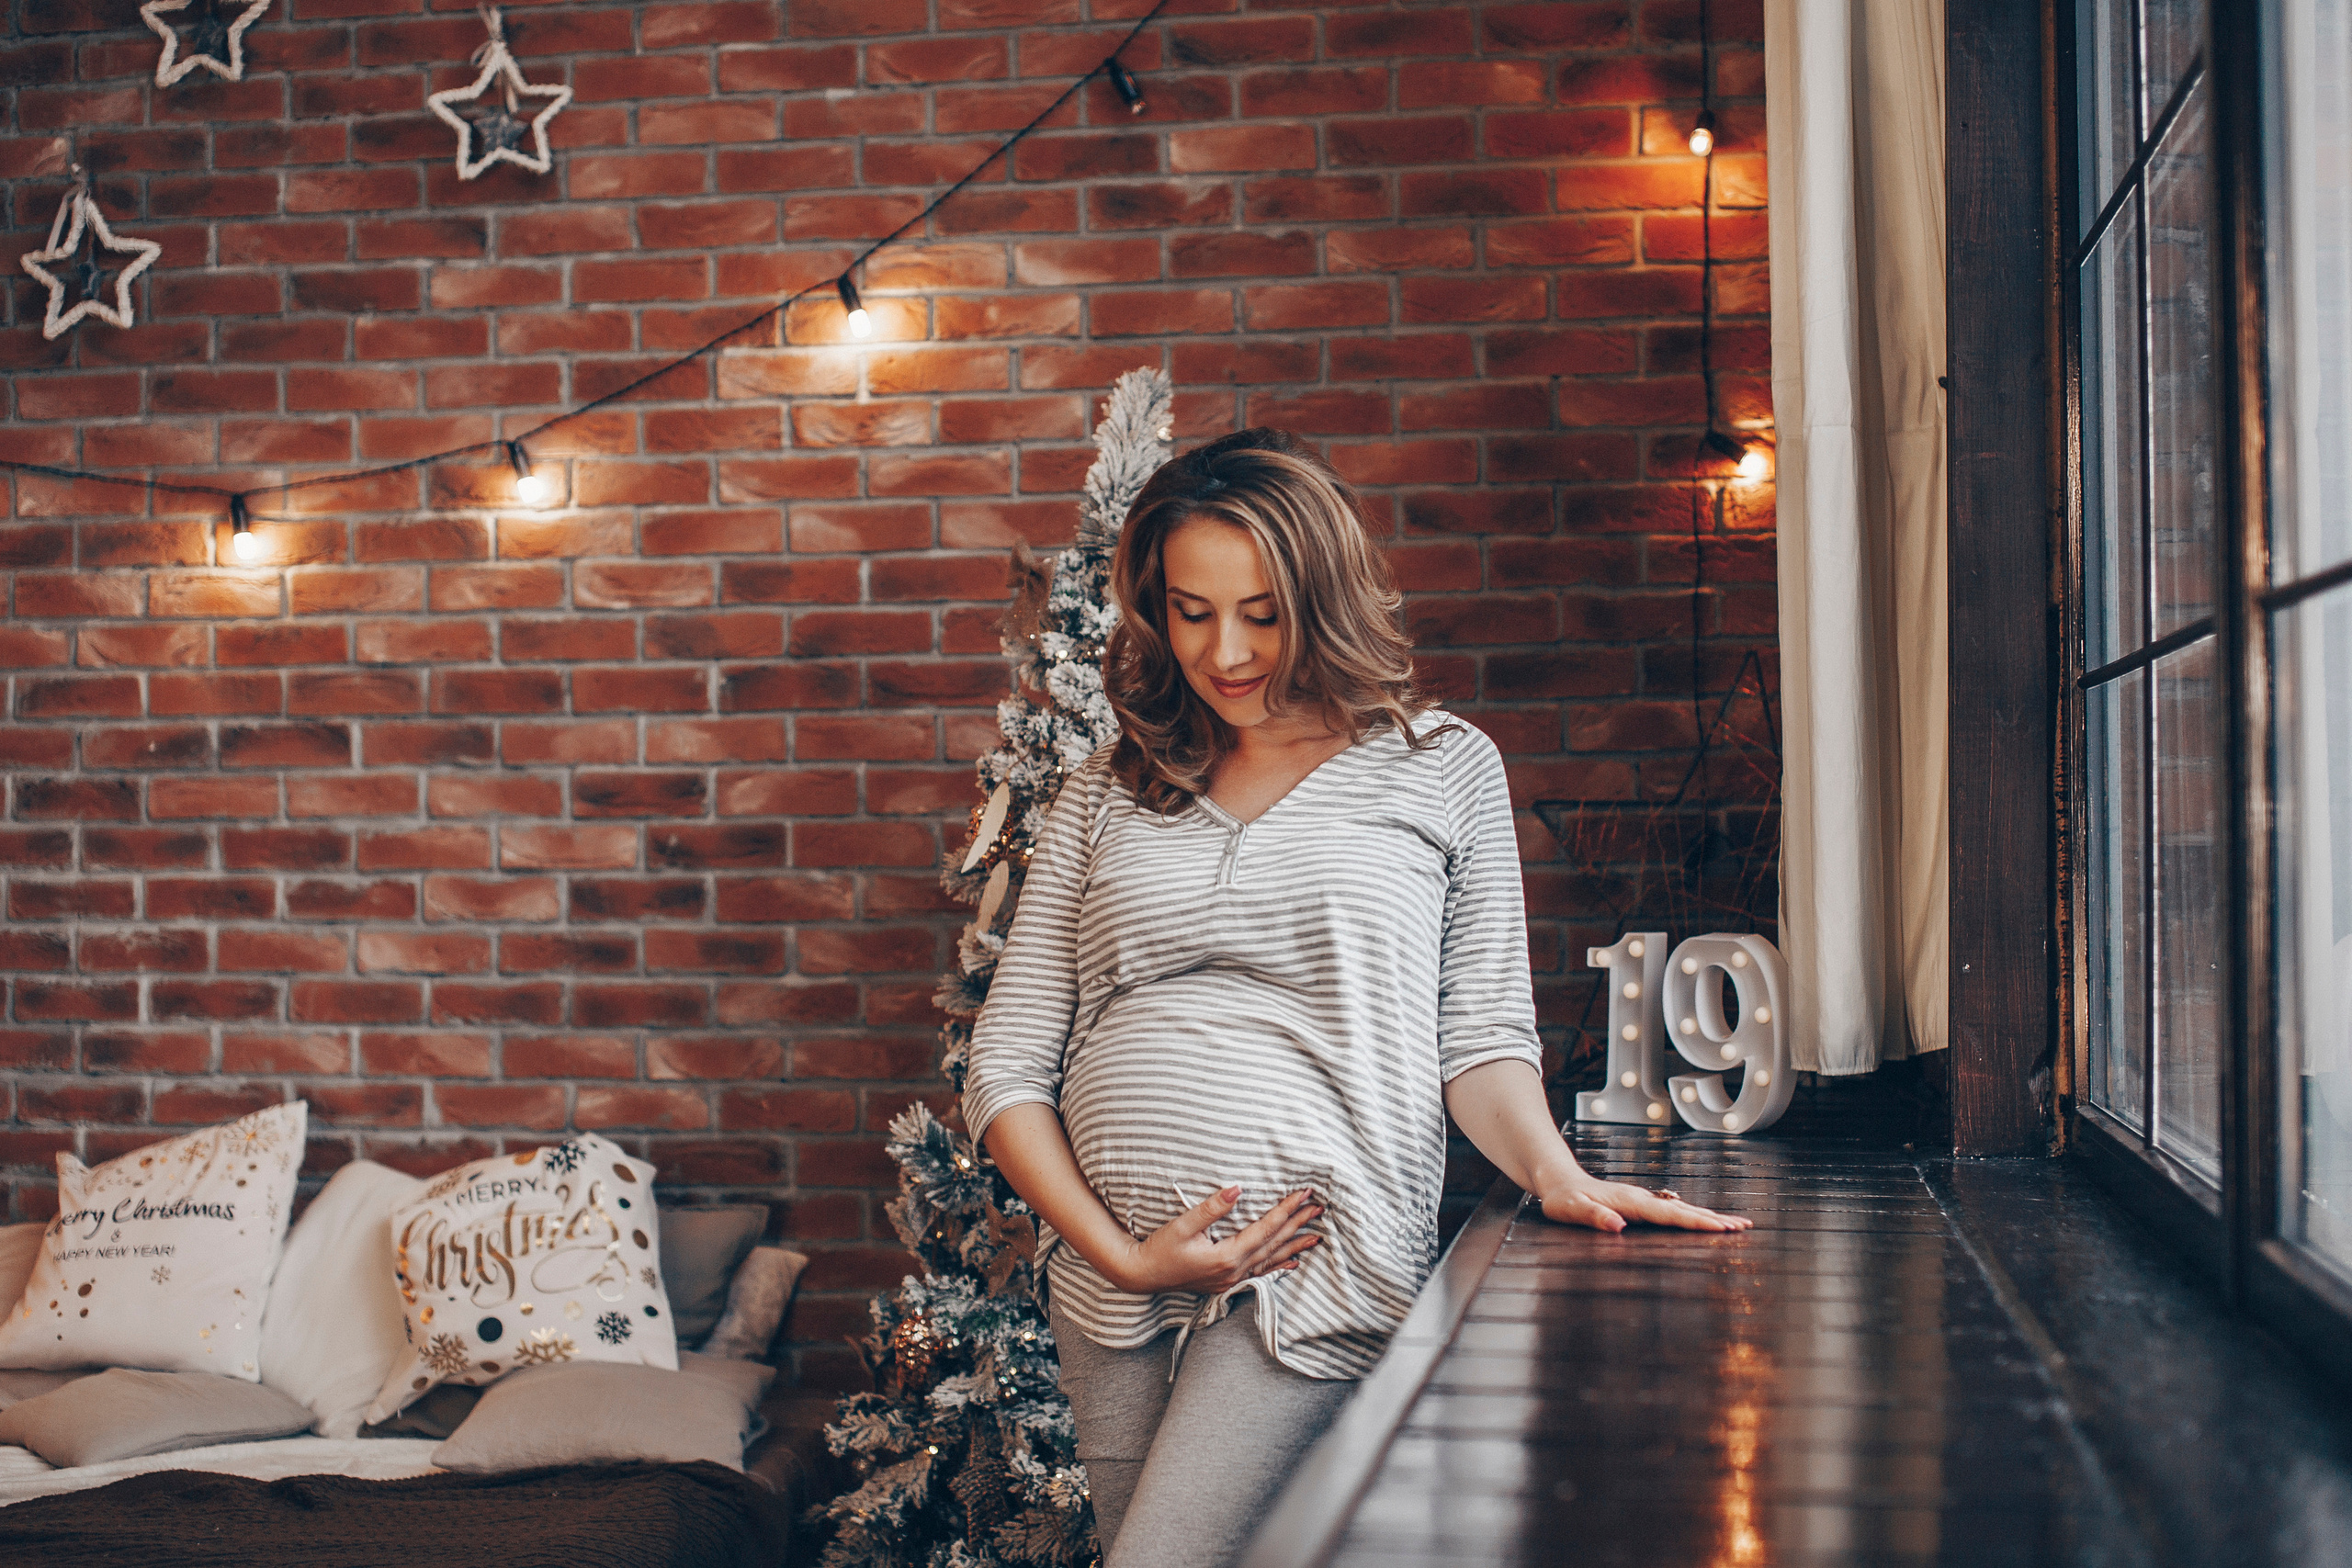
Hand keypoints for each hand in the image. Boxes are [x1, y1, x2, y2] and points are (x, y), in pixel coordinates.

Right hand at [1107, 1187, 1322, 1294]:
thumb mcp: (1182, 1225)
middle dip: (1297, 1225)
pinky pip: (1260, 1274)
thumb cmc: (1159, 1249)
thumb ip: (1211, 1208)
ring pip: (1271, 1261)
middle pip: (1274, 1245)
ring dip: (1294, 1246)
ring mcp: (1231, 1280)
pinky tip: (1291, 1263)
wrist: (1142, 1275)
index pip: (1265, 1229)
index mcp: (1227, 1256)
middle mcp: (1234, 1271)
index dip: (1286, 1210)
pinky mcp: (1226, 1283)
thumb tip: (1237, 1188)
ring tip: (1316, 1236)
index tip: (1304, 1193)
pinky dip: (1278, 1266)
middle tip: (1319, 1208)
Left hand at [1537, 1176, 1749, 1234]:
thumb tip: (1618, 1226)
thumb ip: (1593, 1217)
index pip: (1669, 1214)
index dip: (1696, 1222)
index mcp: (1630, 1202)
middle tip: (1745, 1227)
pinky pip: (1673, 1211)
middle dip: (1715, 1219)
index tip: (1721, 1228)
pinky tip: (1706, 1220)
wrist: (1558, 1181)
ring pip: (1682, 1208)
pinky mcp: (1641, 1204)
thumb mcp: (1571, 1210)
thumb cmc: (1562, 1199)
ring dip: (1710, 1216)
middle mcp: (1641, 1198)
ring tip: (1737, 1224)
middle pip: (1684, 1209)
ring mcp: (1643, 1199)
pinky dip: (1694, 1216)